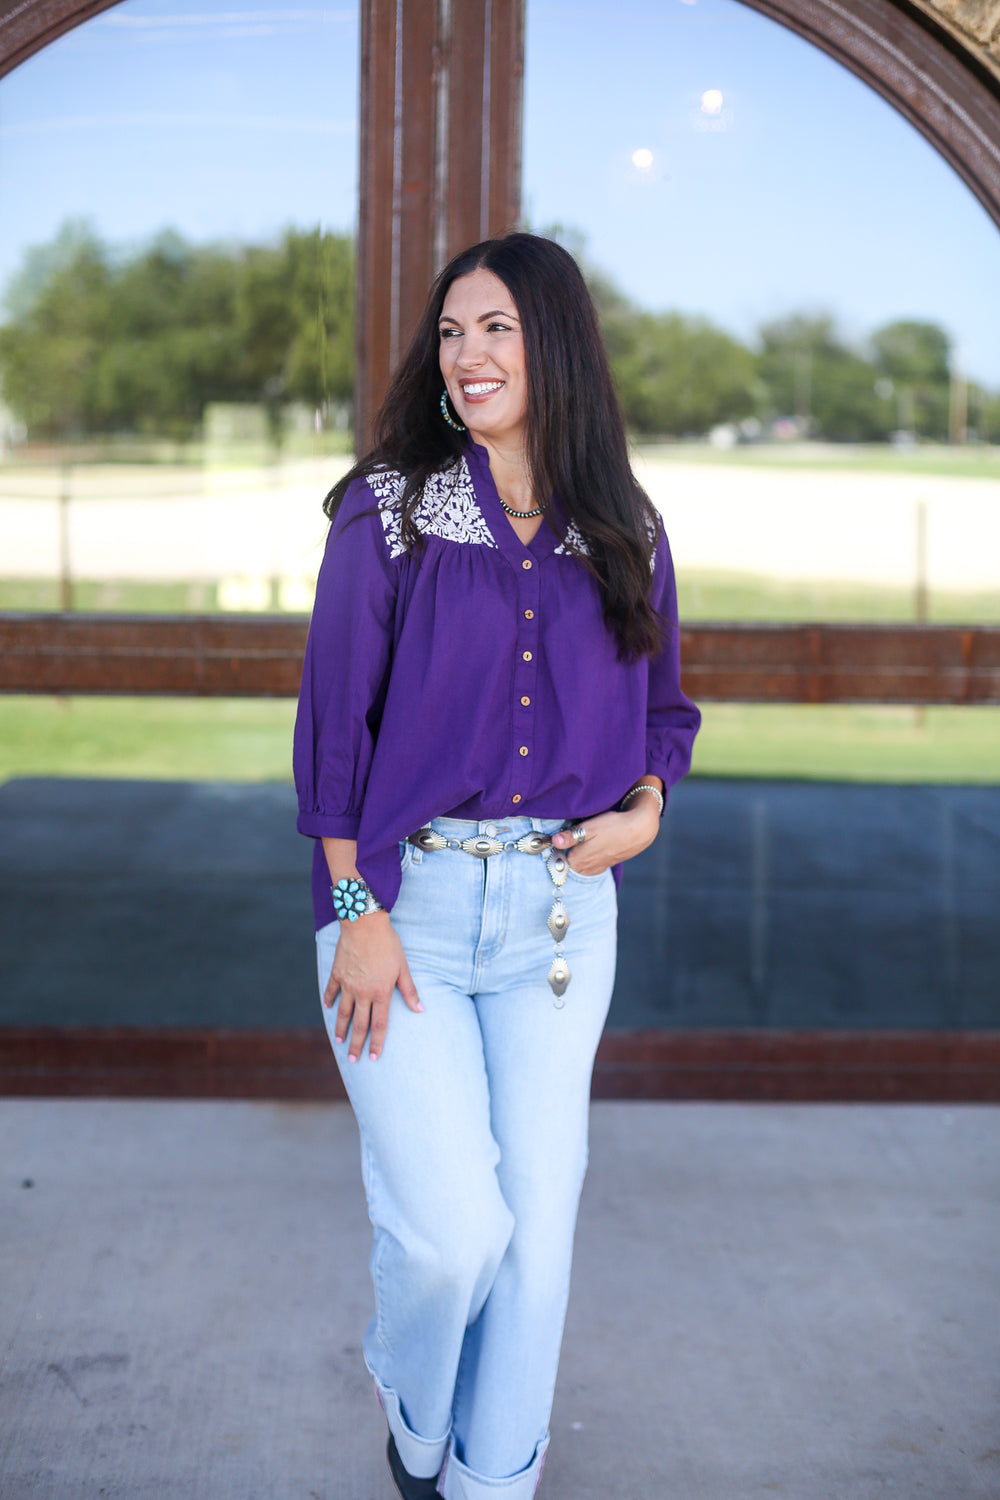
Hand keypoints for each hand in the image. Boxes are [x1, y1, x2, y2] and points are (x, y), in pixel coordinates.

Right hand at [323, 912, 421, 1061]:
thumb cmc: (388, 944)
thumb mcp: (402, 967)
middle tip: (352, 1059)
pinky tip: (328, 1008)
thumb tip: (420, 1009)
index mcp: (380, 993)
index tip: (374, 1057)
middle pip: (359, 1024)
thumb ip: (409, 990)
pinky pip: (332, 991)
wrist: (364, 924)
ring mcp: (347, 984)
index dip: (377, 1043)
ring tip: (339, 1041)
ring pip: (343, 1012)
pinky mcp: (337, 973)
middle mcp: (362, 993)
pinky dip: (329, 1000)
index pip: (379, 1025)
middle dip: (356, 1044)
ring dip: (341, 1028)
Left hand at [550, 799, 659, 876]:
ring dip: (576, 853)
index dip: (554, 848)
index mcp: (577, 861)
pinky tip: (592, 845)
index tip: (553, 839)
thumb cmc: (613, 826)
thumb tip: (554, 841)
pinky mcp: (604, 865)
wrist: (639, 831)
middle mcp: (585, 869)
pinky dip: (587, 856)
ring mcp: (595, 869)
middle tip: (566, 836)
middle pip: (566, 862)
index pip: (555, 859)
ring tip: (580, 839)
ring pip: (578, 863)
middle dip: (563, 851)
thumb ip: (570, 837)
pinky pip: (589, 864)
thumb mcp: (589, 828)